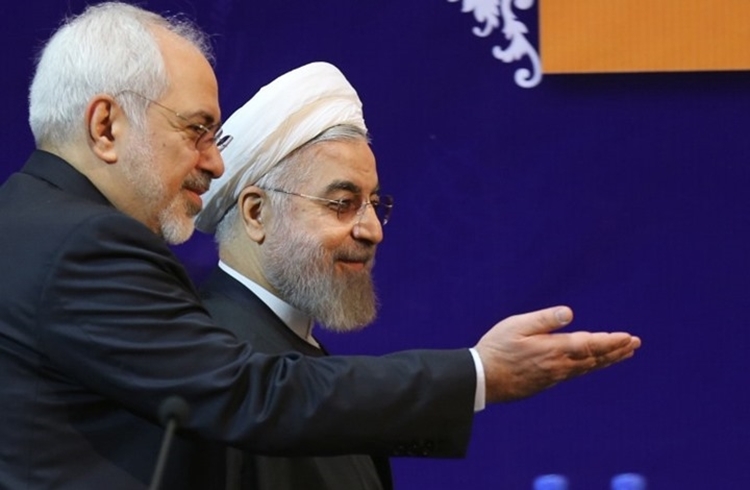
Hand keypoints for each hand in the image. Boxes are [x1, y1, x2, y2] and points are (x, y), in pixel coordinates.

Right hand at [474, 306, 640, 402]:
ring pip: (587, 367)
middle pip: (594, 358)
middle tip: (634, 344)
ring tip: (622, 353)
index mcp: (554, 349)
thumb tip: (570, 313)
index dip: (611, 341)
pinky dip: (590, 366)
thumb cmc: (496, 349)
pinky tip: (591, 364)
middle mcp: (559, 365)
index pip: (590, 344)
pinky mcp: (546, 382)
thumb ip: (544, 319)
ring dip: (606, 359)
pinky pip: (576, 373)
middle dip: (616, 350)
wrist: (483, 380)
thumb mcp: (516, 325)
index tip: (629, 337)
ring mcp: (554, 376)